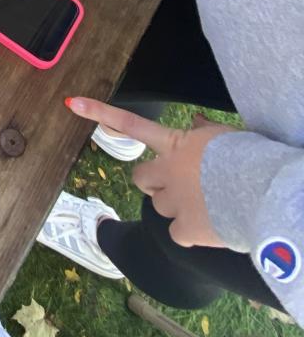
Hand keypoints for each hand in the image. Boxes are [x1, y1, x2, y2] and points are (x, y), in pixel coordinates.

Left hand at [66, 96, 236, 247]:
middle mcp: (168, 171)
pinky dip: (190, 233)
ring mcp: (172, 201)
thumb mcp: (226, 135)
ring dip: (175, 207)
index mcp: (177, 144)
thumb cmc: (250, 158)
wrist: (263, 193)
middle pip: (141, 178)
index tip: (72, 103)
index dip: (100, 113)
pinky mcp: (183, 229)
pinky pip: (177, 233)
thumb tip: (198, 122)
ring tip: (208, 205)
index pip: (131, 124)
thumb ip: (205, 131)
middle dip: (153, 182)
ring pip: (159, 206)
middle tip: (178, 186)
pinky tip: (212, 227)